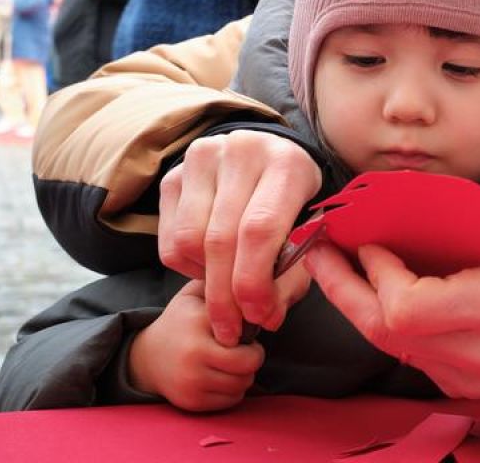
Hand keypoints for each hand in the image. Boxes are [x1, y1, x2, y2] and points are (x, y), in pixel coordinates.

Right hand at [128, 280, 264, 411]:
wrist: (147, 358)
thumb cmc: (181, 322)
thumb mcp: (195, 294)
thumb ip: (221, 280)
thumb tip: (252, 279)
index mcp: (198, 322)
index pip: (246, 328)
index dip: (252, 327)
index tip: (245, 326)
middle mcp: (194, 352)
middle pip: (250, 362)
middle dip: (254, 355)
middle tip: (245, 348)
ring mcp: (192, 380)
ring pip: (244, 383)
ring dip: (245, 373)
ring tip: (232, 361)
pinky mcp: (192, 402)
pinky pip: (233, 400)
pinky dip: (234, 390)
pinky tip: (222, 376)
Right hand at [158, 131, 321, 345]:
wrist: (268, 156)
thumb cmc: (295, 202)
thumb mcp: (309, 230)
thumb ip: (292, 275)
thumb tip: (265, 318)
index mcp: (286, 164)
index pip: (259, 229)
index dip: (253, 281)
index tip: (258, 316)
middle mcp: (241, 152)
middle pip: (220, 240)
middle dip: (226, 295)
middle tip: (234, 327)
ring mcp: (202, 159)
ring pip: (189, 242)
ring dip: (206, 280)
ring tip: (227, 287)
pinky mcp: (173, 174)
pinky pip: (169, 238)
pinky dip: (187, 265)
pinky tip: (210, 264)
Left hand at [305, 243, 479, 398]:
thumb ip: (435, 239)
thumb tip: (375, 224)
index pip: (408, 306)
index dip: (378, 275)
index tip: (368, 246)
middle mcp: (477, 352)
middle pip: (385, 330)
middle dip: (343, 289)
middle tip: (319, 254)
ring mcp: (462, 377)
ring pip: (384, 344)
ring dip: (353, 304)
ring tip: (334, 270)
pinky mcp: (449, 386)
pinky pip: (399, 353)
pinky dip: (378, 322)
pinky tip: (367, 297)